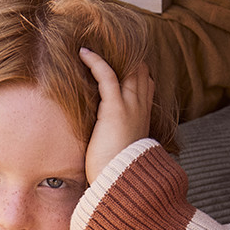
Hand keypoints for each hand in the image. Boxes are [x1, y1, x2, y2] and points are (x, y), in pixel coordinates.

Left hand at [79, 47, 153, 183]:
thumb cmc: (116, 174)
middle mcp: (141, 109)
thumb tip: (103, 146)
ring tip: (92, 47)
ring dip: (112, 56)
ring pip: (128, 71)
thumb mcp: (119, 154)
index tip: (121, 67)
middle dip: (127, 60)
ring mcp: (131, 106)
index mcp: (143, 120)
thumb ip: (116, 143)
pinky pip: (106, 76)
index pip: (146, 88)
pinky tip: (83, 53)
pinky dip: (95, 62)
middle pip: (140, 74)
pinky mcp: (115, 108)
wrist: (120, 183)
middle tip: (107, 47)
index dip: (137, 75)